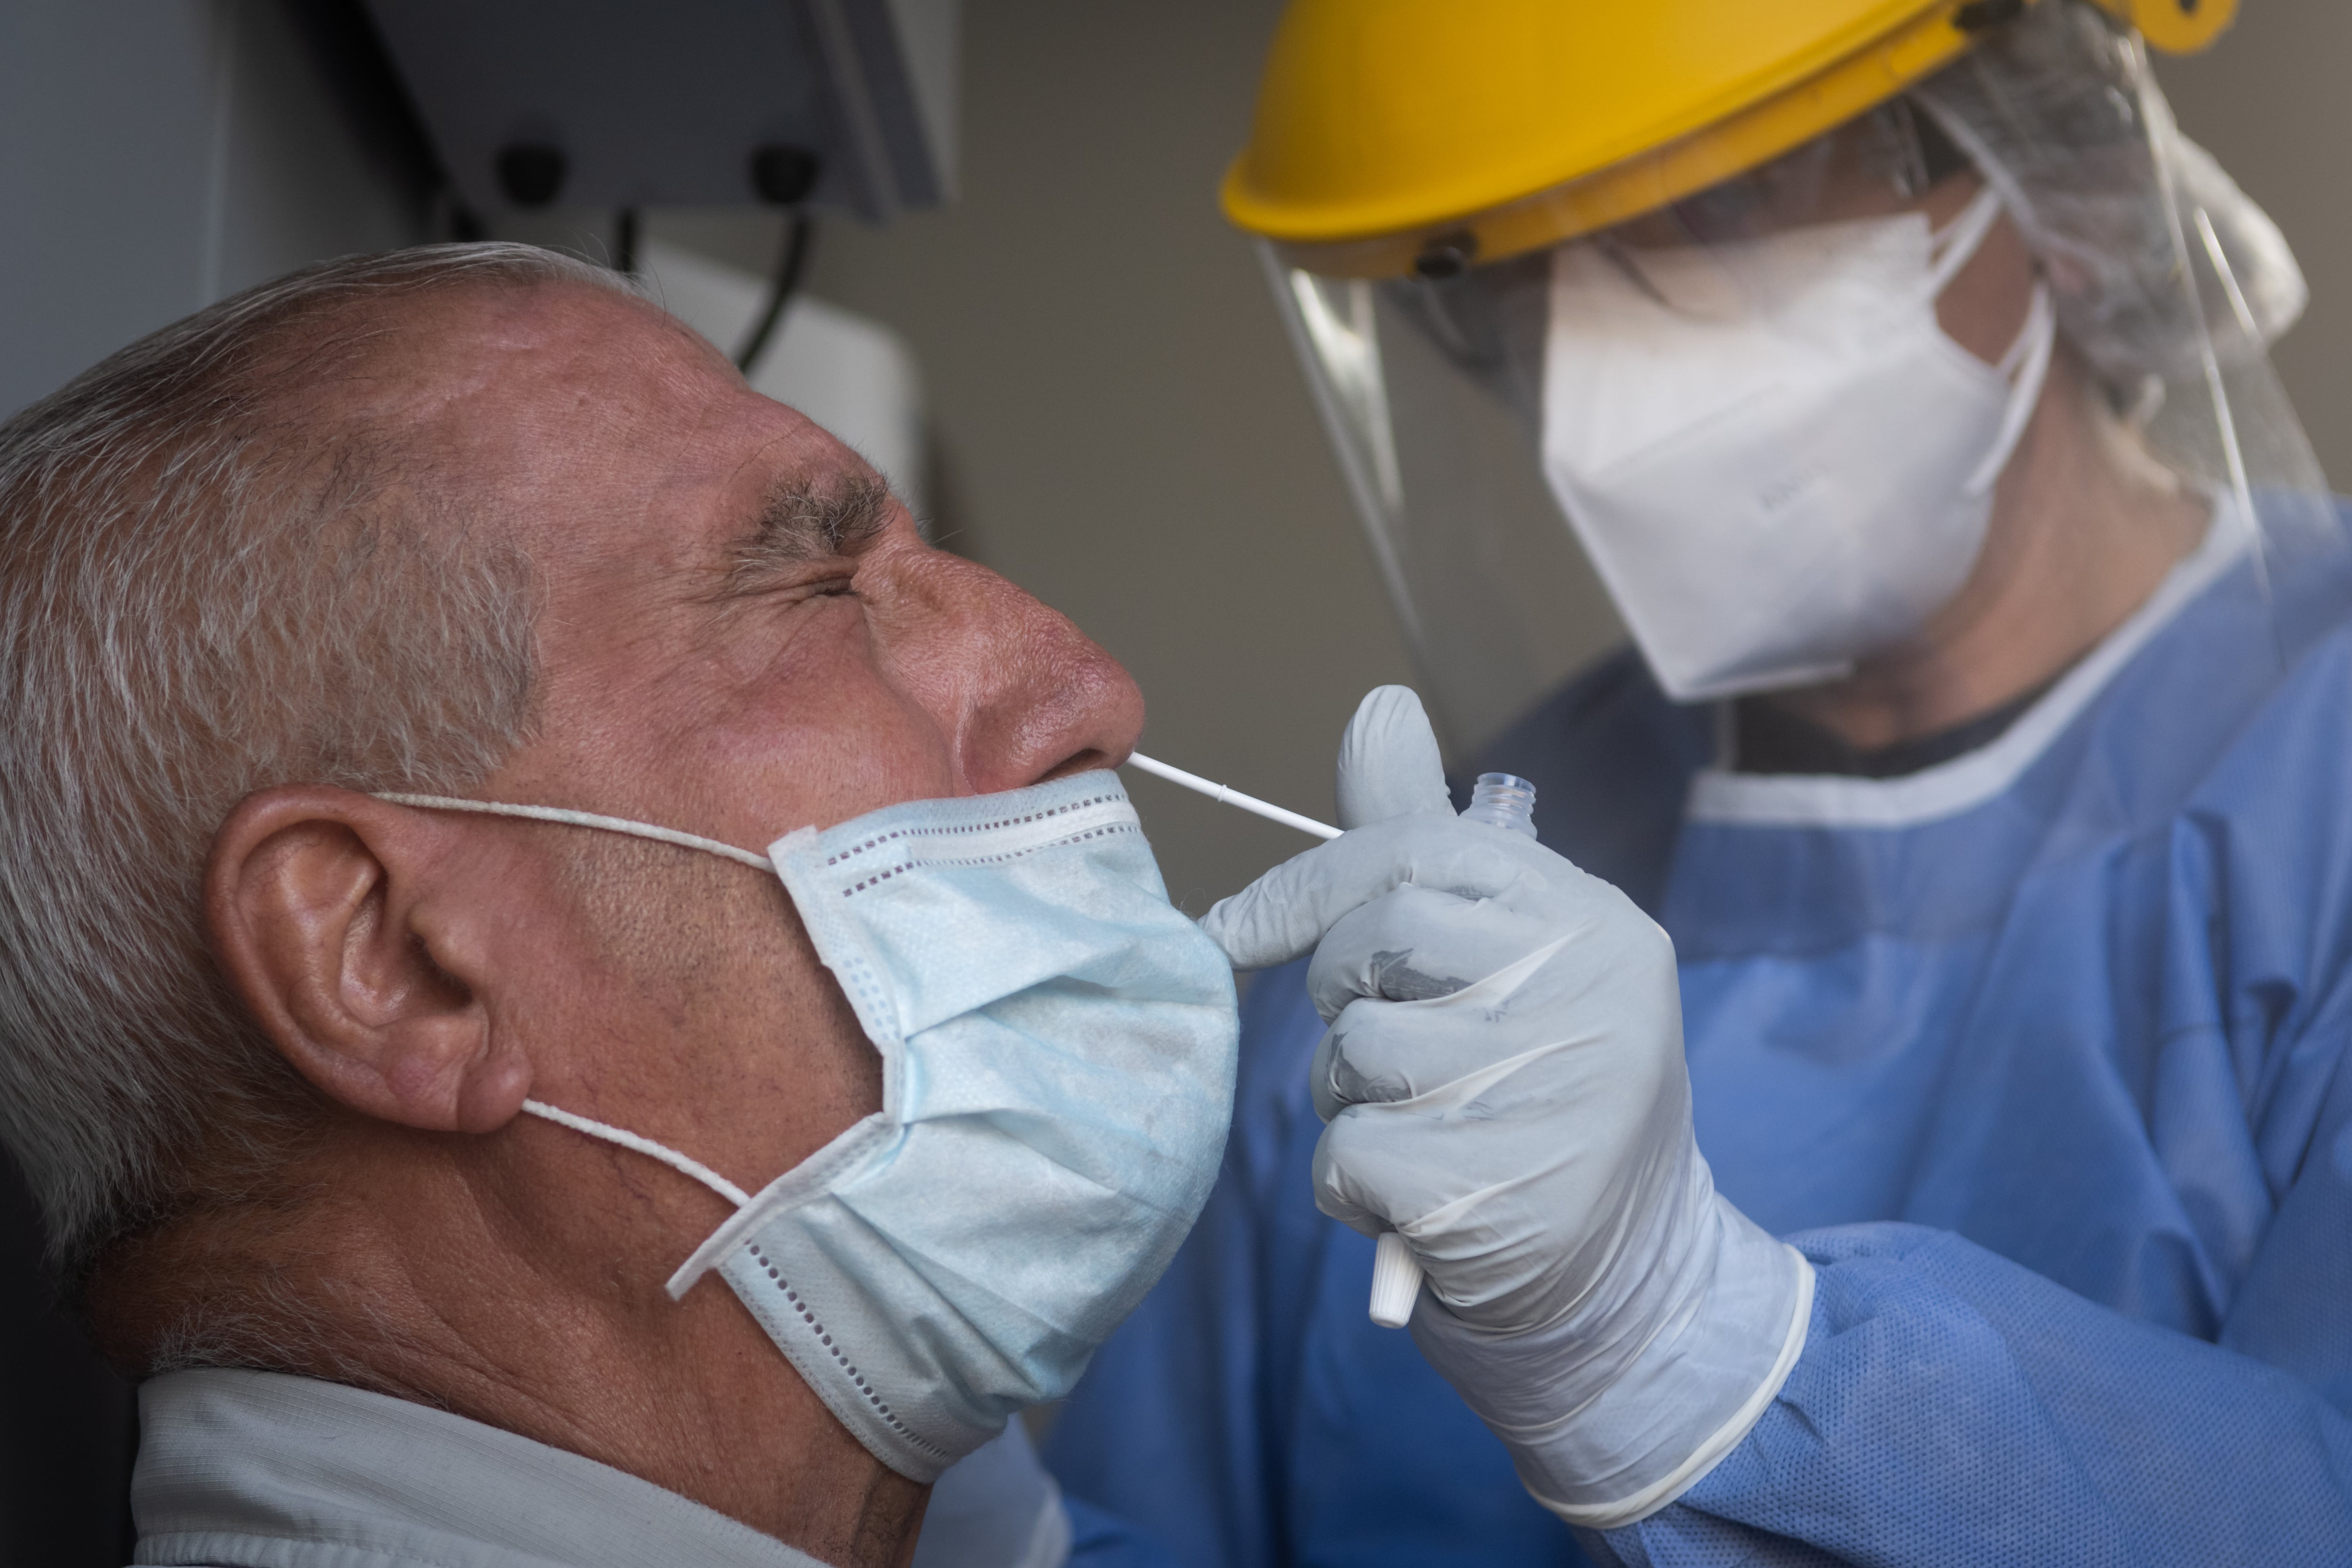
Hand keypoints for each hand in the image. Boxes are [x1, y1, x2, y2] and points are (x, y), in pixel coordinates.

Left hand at [1201, 687, 1810, 1528]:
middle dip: (1335, 991)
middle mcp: (1587, 993)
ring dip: (1346, 1097)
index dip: (1305, 886)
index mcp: (1593, 921)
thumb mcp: (1507, 955)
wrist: (1626, 1281)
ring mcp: (1548, 1092)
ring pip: (1352, 1052)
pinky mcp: (1492, 1191)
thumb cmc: (1539, 1088)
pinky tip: (1414, 1195)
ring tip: (1418, 1125)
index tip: (1237, 929)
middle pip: (1373, 941)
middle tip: (1377, 1043)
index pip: (1415, 852)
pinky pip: (1348, 1151)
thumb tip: (1377, 702)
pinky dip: (1353, 1182)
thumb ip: (1427, 841)